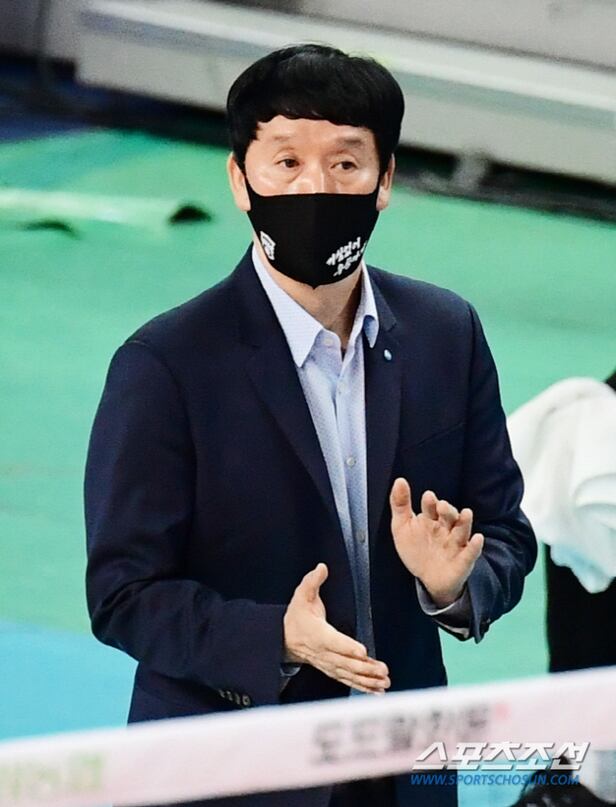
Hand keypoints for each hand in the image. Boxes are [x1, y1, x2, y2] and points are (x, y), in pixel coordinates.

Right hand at [283, 563, 389, 693]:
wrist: (284, 639)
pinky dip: (363, 687)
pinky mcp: (333, 670)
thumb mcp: (301, 595)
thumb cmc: (297, 616)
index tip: (362, 651)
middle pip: (345, 662)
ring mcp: (328, 663)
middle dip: (365, 668)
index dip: (348, 647)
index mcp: (317, 633)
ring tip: (384, 682)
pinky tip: (378, 691)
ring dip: (367, 680)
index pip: (333, 642)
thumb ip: (312, 581)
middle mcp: (323, 652)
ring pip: (349, 674)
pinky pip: (348, 680)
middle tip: (383, 670)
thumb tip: (322, 567)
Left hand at [389, 478, 483, 606]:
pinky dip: (475, 546)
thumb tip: (399, 480)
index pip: (431, 507)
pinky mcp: (463, 560)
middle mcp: (446, 528)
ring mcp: (455, 544)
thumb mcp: (402, 526)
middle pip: (449, 516)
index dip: (430, 502)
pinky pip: (471, 553)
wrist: (429, 578)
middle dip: (447, 510)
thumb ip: (400, 504)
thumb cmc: (416, 549)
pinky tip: (477, 539)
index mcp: (431, 518)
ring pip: (462, 530)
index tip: (428, 497)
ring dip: (464, 522)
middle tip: (442, 506)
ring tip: (466, 513)